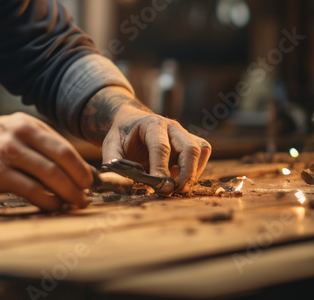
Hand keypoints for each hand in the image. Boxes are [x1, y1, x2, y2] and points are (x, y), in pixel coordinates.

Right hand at [0, 100, 92, 210]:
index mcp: (26, 124)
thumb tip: (72, 165)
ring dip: (66, 193)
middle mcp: (18, 135)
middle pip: (60, 160)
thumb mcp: (11, 129)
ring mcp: (6, 154)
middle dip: (78, 181)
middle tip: (85, 196)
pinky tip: (52, 207)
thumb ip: (38, 141)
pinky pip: (30, 190)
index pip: (63, 145)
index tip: (89, 180)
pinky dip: (46, 201)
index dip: (80, 165)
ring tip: (73, 204)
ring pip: (48, 176)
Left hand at [83, 87, 210, 192]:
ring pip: (199, 151)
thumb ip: (115, 162)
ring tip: (177, 188)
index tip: (160, 188)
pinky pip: (202, 154)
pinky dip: (196, 169)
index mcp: (152, 124)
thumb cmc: (122, 136)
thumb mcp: (111, 146)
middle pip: (189, 149)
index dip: (162, 169)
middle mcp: (172, 127)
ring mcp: (184, 133)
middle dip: (185, 174)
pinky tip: (180, 179)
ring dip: (192, 173)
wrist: (131, 123)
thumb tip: (121, 183)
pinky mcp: (191, 141)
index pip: (161, 147)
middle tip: (173, 191)